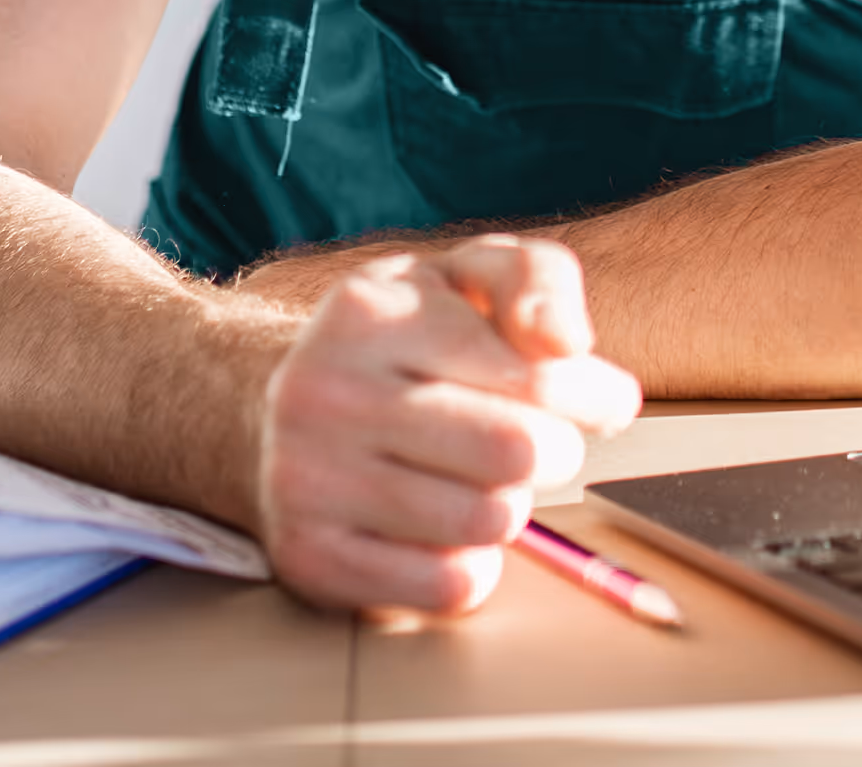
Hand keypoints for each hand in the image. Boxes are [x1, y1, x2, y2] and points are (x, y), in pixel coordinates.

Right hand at [251, 234, 641, 614]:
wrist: (262, 408)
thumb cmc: (400, 341)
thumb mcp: (466, 276)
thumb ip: (536, 279)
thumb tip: (566, 341)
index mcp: (370, 312)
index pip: (536, 375)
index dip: (591, 395)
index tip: (599, 399)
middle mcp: (325, 392)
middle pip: (517, 451)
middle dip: (553, 450)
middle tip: (534, 440)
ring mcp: (307, 479)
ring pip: (488, 520)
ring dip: (509, 505)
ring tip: (480, 478)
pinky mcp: (309, 558)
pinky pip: (448, 586)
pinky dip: (470, 565)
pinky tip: (445, 529)